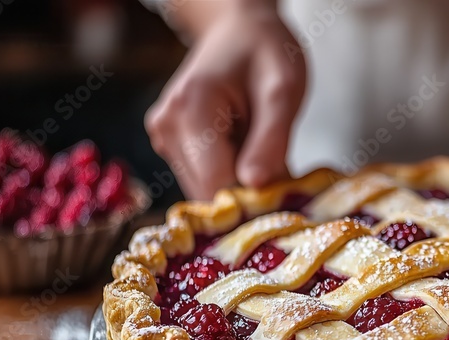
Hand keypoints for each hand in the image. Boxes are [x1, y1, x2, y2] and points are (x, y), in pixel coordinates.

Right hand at [145, 5, 305, 199]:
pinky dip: (231, 175)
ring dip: (240, 185)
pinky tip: (247, 150)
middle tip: (281, 174)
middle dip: (247, 195)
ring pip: (206, 190)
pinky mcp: (171, 146)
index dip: (252, 200)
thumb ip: (271, 140)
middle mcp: (166, 127)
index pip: (215, 184)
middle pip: (208, 192)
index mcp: (189, 110)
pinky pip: (205, 178)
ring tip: (263, 151)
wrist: (239, 29)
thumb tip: (255, 186)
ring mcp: (164, 138)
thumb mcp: (283, 90)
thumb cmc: (264, 51)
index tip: (285, 196)